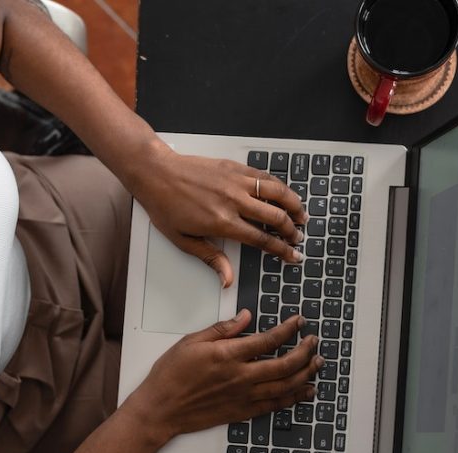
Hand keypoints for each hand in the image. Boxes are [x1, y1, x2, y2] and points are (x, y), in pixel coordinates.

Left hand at [128, 143, 307, 287]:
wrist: (156, 173)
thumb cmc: (165, 206)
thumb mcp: (183, 240)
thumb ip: (211, 258)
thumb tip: (227, 279)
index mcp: (223, 223)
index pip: (262, 240)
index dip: (282, 250)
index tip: (293, 256)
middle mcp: (234, 201)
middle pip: (275, 217)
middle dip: (292, 230)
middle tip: (298, 238)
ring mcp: (236, 181)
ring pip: (277, 192)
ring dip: (293, 205)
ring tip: (301, 215)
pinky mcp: (234, 167)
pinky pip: (264, 176)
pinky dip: (279, 186)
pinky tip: (283, 193)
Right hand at [128, 311, 320, 445]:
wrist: (161, 408)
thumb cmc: (170, 374)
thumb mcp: (191, 342)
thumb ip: (222, 329)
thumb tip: (245, 317)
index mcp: (228, 355)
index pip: (269, 340)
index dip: (289, 329)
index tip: (298, 322)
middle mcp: (240, 377)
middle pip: (285, 364)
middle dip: (305, 351)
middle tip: (314, 342)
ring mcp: (243, 397)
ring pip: (285, 385)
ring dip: (305, 373)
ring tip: (317, 363)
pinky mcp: (242, 412)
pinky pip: (275, 405)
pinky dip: (294, 398)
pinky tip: (305, 391)